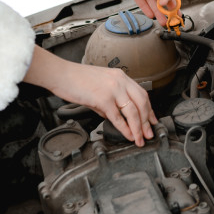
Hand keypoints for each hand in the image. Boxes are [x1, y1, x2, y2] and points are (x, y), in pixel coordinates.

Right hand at [24, 47, 156, 146]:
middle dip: (147, 122)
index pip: (142, 94)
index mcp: (120, 77)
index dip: (150, 109)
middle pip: (142, 104)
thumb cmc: (76, 79)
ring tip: (140, 139)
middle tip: (149, 134)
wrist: (61, 74)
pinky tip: (128, 135)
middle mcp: (120, 82)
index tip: (152, 121)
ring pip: (133, 112)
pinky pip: (118, 118)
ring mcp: (113, 90)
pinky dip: (125, 129)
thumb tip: (116, 117)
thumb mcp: (99, 86)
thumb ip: (110, 101)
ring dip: (138, 128)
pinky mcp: (103, 99)